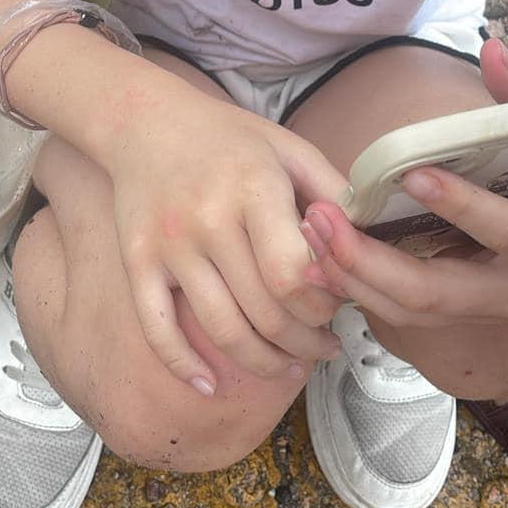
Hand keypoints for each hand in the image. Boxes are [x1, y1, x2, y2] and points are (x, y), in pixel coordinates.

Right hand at [101, 70, 346, 389]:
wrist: (144, 122)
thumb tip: (370, 239)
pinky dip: (184, 367)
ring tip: (290, 364)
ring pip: (223, 330)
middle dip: (306, 342)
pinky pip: (159, 330)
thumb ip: (332, 192)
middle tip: (326, 347)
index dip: (324, 305)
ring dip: (264, 362)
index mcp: (253, 189)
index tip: (339, 307)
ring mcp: (170, 247)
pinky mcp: (138, 263)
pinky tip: (210, 385)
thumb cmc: (227, 138)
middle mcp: (209, 220)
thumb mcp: (288, 148)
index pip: (294, 273)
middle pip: (266, 311)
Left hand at [298, 39, 507, 329]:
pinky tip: (320, 258)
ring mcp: (491, 313)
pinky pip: (405, 314)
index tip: (411, 174)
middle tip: (325, 218)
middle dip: (373, 261)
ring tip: (311, 230)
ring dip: (354, 275)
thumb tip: (491, 49)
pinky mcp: (464, 316)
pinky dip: (360, 288)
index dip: (461, 206)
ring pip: (413, 311)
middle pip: (440, 293)